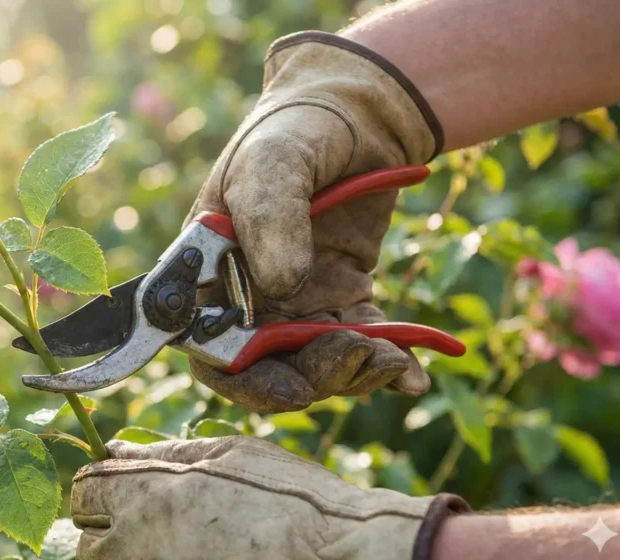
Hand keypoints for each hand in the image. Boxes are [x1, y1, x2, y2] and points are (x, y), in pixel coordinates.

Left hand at [71, 437, 467, 559]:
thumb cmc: (289, 496)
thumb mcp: (227, 454)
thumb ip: (164, 453)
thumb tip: (117, 449)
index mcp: (148, 497)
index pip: (84, 490)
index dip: (98, 485)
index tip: (115, 486)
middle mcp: (142, 549)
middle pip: (86, 548)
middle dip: (104, 532)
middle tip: (140, 522)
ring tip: (165, 547)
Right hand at [185, 32, 443, 411]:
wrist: (359, 112)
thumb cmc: (298, 128)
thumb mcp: (274, 161)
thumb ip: (270, 218)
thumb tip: (282, 286)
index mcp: (209, 269)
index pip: (206, 344)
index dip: (240, 377)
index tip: (290, 388)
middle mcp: (245, 295)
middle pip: (264, 366)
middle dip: (311, 378)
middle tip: (357, 356)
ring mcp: (294, 300)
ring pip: (313, 365)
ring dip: (351, 372)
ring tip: (392, 357)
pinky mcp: (342, 298)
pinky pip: (357, 344)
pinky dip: (386, 366)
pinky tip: (412, 375)